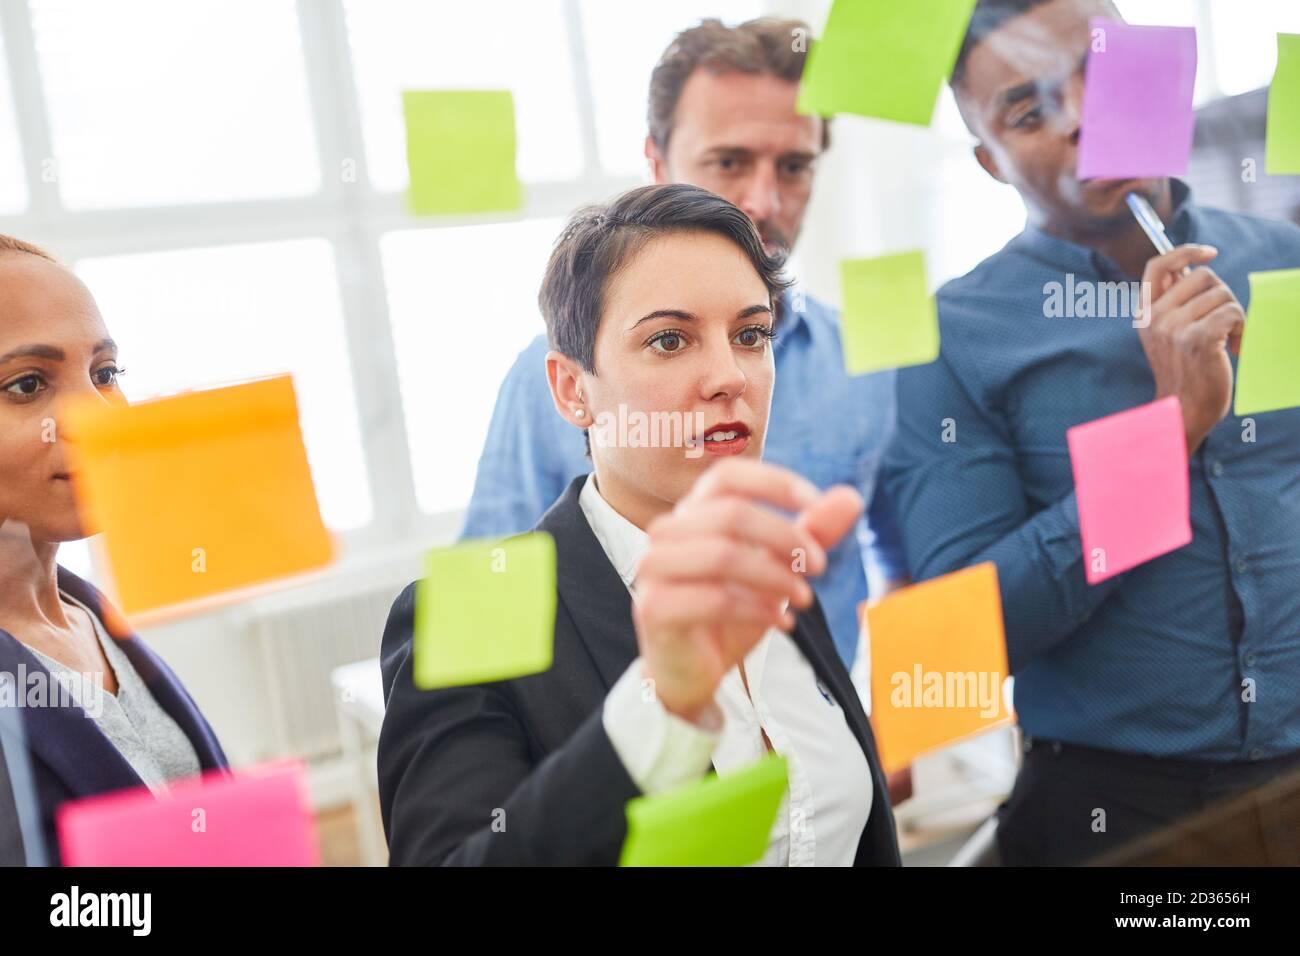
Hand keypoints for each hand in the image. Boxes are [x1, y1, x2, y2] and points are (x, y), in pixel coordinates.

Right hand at [632, 459, 863, 723]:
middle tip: (819, 566)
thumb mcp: (777, 570)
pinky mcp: (654, 608)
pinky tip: (782, 622)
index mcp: (692, 513)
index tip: (815, 503)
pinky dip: (758, 609)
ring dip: (775, 576)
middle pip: (731, 514)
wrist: (689, 673)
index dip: (773, 483)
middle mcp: (666, 533)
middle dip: (786, 537)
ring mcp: (654, 569)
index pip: (728, 476)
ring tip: (803, 597)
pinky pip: (714, 599)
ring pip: (723, 555)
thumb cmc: (729, 614)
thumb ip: (810, 534)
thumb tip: (852, 497)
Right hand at [1136, 244, 1244, 453]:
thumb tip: (1191, 263)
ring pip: (1222, 295)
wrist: (1184, 409)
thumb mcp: (1166, 333)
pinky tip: (1234, 347)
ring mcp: (1174, 328)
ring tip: (1227, 339)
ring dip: (1235, 315)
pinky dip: (1242, 328)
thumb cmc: (1184, 369)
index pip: (1158, 266)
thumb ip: (1173, 301)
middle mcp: (1155, 318)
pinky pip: (1232, 312)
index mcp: (1145, 313)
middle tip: (1222, 321)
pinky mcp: (1198, 339)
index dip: (1185, 251)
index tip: (1210, 252)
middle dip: (1222, 294)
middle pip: (1203, 276)